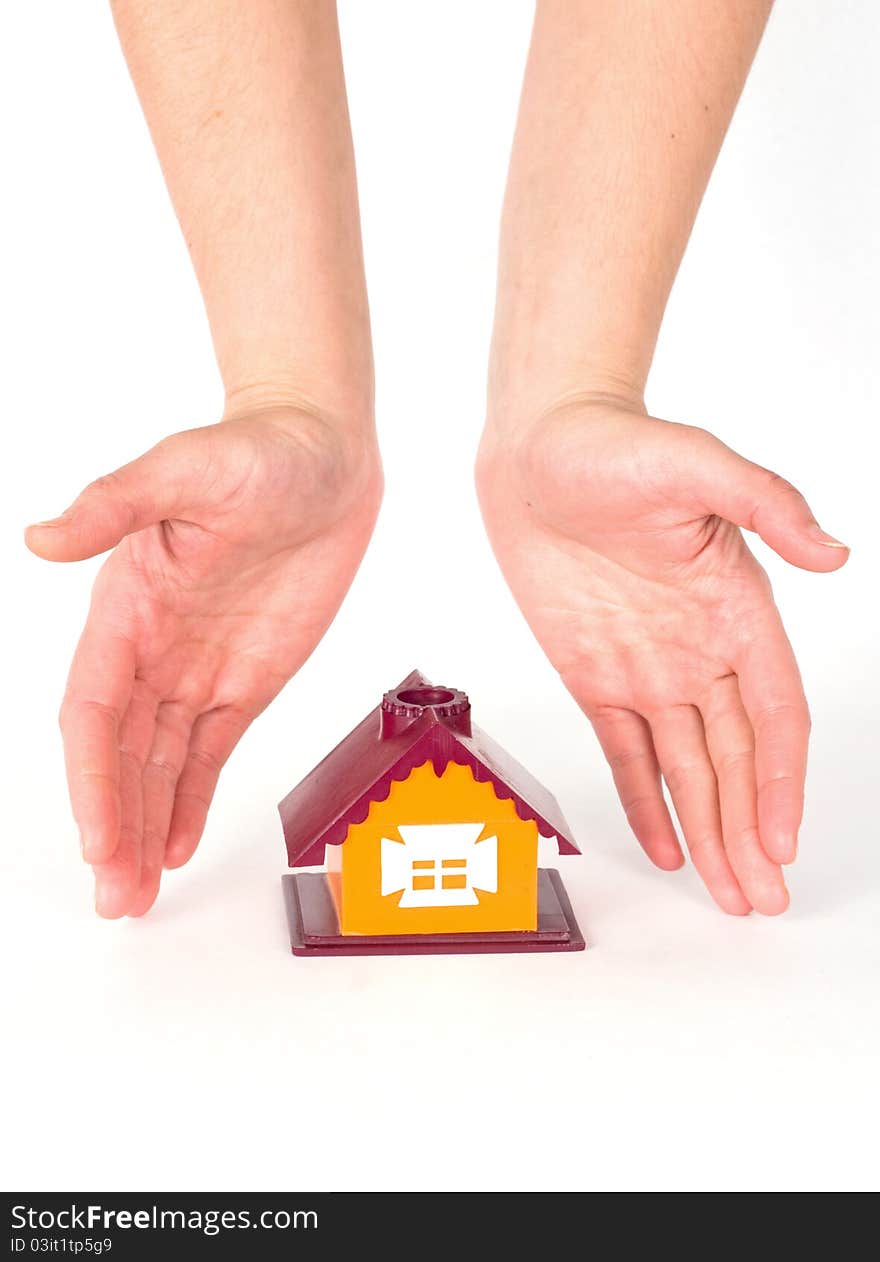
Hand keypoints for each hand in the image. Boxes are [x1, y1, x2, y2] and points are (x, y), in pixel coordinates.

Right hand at [27, 407, 381, 917]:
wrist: (322, 452)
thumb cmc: (255, 450)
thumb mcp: (186, 467)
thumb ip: (116, 505)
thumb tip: (43, 540)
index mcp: (126, 606)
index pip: (95, 711)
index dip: (93, 778)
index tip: (100, 838)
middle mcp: (153, 647)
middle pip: (122, 754)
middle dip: (116, 825)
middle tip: (117, 898)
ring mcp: (199, 668)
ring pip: (162, 765)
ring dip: (146, 827)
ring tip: (135, 893)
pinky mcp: (247, 679)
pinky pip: (211, 751)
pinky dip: (191, 800)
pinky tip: (176, 845)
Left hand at [477, 399, 848, 914]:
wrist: (539, 444)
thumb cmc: (618, 445)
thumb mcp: (699, 464)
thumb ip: (769, 506)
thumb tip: (835, 553)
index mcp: (737, 610)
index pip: (773, 716)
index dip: (779, 782)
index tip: (780, 841)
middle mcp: (700, 651)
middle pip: (736, 760)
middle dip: (749, 831)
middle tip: (763, 899)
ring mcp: (648, 669)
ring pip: (689, 769)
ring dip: (710, 831)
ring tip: (730, 893)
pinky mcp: (595, 674)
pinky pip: (627, 751)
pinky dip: (647, 801)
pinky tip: (669, 846)